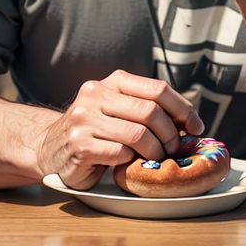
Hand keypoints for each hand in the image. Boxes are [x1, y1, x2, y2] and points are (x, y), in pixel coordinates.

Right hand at [37, 70, 203, 189]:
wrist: (49, 147)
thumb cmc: (94, 130)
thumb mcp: (119, 108)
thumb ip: (147, 106)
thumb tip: (191, 116)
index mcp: (113, 81)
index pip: (158, 89)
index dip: (183, 108)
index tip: (196, 126)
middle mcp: (96, 93)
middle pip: (151, 111)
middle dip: (170, 134)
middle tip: (173, 150)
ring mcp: (85, 118)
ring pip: (138, 134)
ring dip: (154, 151)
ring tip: (154, 159)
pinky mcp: (80, 144)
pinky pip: (119, 153)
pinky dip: (130, 162)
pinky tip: (126, 164)